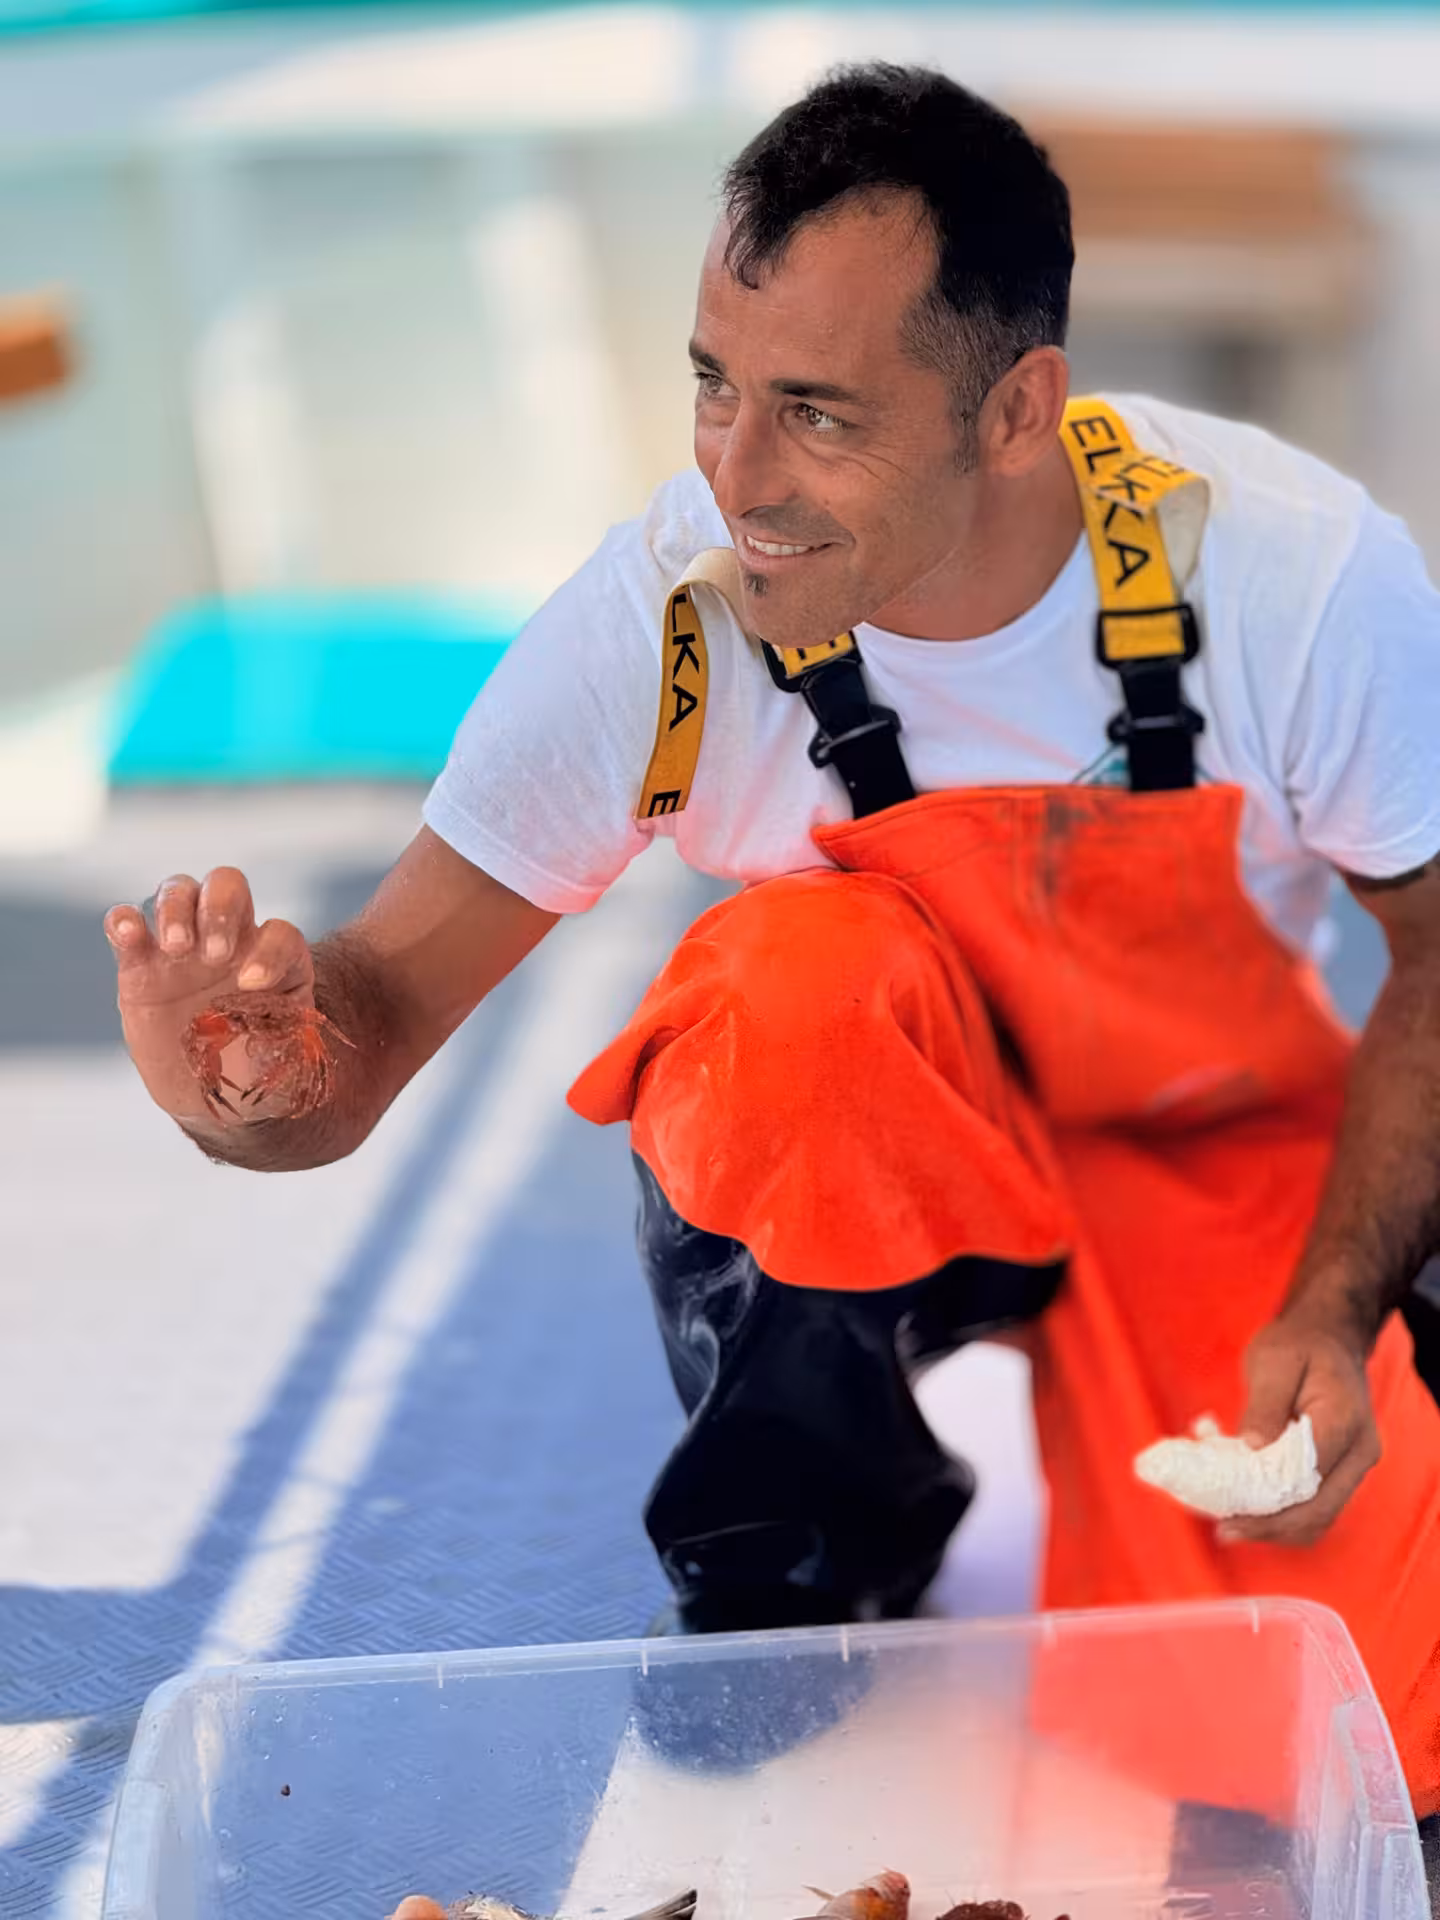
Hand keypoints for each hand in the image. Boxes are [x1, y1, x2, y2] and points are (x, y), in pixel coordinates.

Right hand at [104, 867, 313, 1125]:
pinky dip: (122, 921)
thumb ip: (286, 1037)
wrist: (209, 1092)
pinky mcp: (140, 964)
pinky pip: (127, 923)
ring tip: (176, 948)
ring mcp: (184, 946)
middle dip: (220, 909)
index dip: (269, 951)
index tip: (252, 986)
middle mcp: (231, 939)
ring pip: (178, 891)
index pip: (278, 933)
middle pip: (226, 885)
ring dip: (176, 910)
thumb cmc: (255, 1067)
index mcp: (275, 958)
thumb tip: (281, 1019)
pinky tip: (127, 934)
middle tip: (215, 955)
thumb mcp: (283, 1058)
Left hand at [1219, 1304, 1380, 1547]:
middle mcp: (1358, 1452)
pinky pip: (1313, 1508)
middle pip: (1318, 1509)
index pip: (1308, 1477)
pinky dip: (1280, 1516)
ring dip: (1274, 1527)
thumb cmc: (1298, 1344)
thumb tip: (1252, 1450)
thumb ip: (1265, 1405)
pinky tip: (1246, 1508)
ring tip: (1229, 1521)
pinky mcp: (1339, 1473)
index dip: (1269, 1504)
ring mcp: (1353, 1466)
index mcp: (1344, 1420)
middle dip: (1269, 1526)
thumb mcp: (1273, 1361)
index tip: (1229, 1513)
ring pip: (1317, 1518)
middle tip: (1223, 1529)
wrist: (1328, 1338)